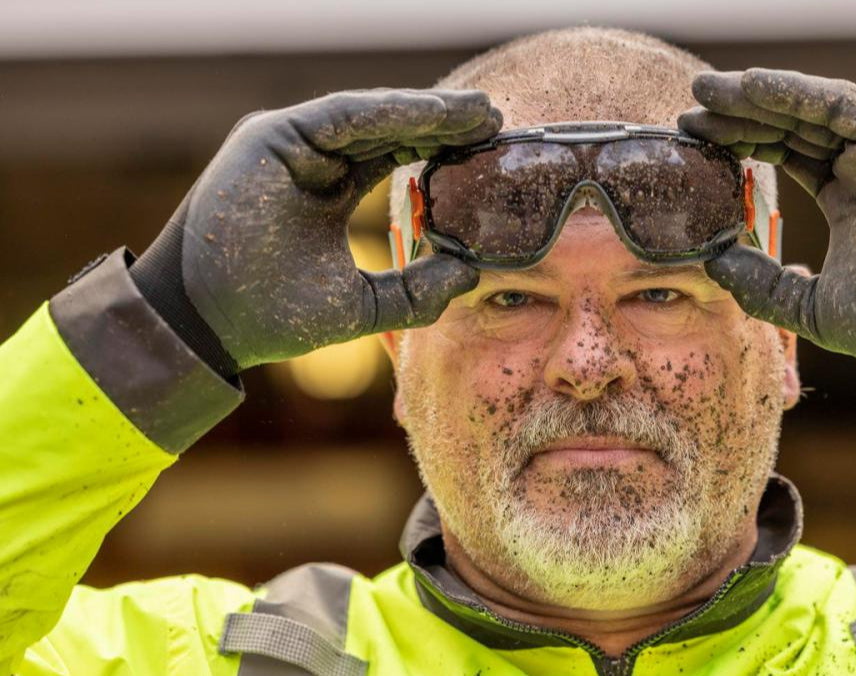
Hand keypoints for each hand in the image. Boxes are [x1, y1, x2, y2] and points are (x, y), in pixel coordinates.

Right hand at [132, 89, 500, 371]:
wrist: (211, 326)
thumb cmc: (276, 317)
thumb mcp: (363, 305)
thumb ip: (414, 290)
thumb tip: (470, 273)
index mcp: (328, 192)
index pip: (395, 157)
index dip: (441, 149)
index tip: (489, 148)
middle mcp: (312, 162)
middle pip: (389, 131)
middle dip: (444, 123)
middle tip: (497, 119)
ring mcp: (291, 145)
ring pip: (371, 117)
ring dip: (428, 112)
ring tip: (479, 112)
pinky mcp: (272, 136)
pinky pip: (343, 115)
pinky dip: (391, 112)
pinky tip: (436, 115)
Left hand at [679, 69, 855, 377]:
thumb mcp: (812, 307)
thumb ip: (763, 286)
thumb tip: (712, 264)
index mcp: (846, 197)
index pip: (785, 153)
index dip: (741, 142)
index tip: (695, 140)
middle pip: (792, 125)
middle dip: (739, 114)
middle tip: (689, 110)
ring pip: (810, 109)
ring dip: (757, 96)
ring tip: (706, 92)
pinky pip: (840, 104)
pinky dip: (795, 92)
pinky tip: (752, 85)